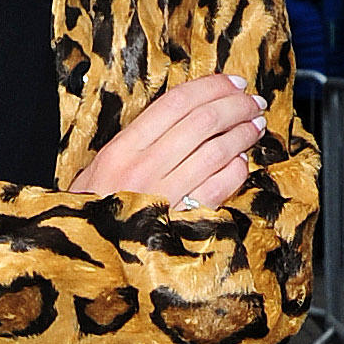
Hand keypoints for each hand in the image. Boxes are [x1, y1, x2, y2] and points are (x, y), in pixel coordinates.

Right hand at [70, 72, 262, 210]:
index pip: (175, 103)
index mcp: (120, 150)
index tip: (232, 83)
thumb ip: (133, 144)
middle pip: (203, 120)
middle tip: (253, 101)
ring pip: (218, 150)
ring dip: (243, 133)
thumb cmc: (91, 217)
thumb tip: (178, 117)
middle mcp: (144, 168)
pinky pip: (221, 185)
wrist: (87, 261)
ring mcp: (166, 195)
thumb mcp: (96, 172)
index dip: (210, 87)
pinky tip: (241, 162)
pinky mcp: (185, 221)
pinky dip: (237, 169)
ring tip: (255, 125)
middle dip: (237, 106)